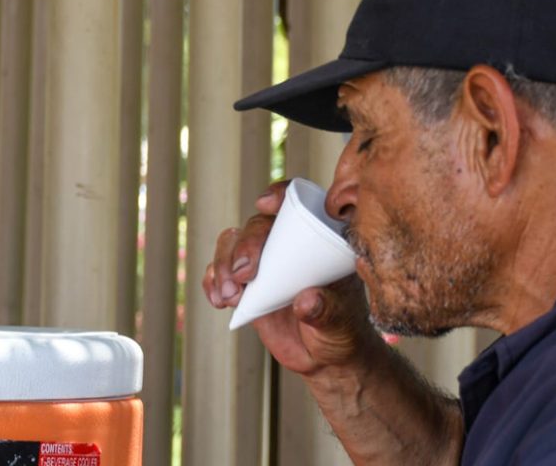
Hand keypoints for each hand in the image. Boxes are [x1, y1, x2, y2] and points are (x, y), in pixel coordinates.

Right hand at [202, 180, 381, 377]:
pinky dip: (213, 281)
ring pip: (233, 243)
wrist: (324, 360)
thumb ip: (327, 312)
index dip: (280, 196)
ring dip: (224, 263)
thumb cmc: (342, 332)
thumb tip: (306, 301)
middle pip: (258, 225)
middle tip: (245, 275)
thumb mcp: (340, 323)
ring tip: (230, 296)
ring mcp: (264, 262)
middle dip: (246, 245)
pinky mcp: (245, 283)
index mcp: (318, 239)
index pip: (299, 204)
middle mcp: (287, 243)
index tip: (265, 205)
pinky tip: (219, 300)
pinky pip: (220, 271)